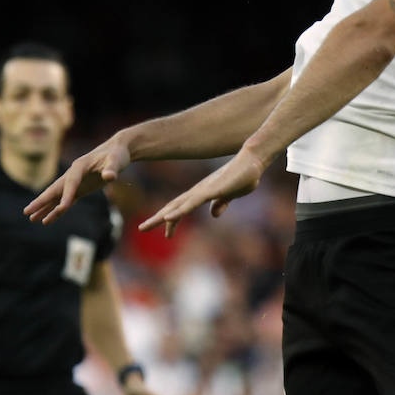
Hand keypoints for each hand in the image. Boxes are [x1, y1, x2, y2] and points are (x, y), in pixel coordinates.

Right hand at [25, 132, 132, 223]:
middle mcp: (72, 174)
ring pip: (56, 197)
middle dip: (41, 201)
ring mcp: (75, 182)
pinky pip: (65, 201)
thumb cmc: (117, 154)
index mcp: (80, 166)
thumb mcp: (117, 160)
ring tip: (31, 219)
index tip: (63, 208)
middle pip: (54, 189)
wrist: (117, 151)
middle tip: (27, 212)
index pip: (71, 182)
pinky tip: (47, 219)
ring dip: (44, 207)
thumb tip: (109, 176)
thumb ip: (112, 168)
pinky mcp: (80, 189)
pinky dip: (56, 210)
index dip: (67, 195)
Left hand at [138, 147, 266, 237]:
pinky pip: (192, 203)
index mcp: (202, 193)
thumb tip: (214, 213)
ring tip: (148, 225)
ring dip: (163, 216)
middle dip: (158, 218)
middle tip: (142, 228)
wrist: (253, 161)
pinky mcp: (212, 190)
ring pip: (179, 206)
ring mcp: (204, 190)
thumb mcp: (231, 194)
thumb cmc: (244, 176)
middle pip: (174, 206)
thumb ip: (221, 203)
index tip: (166, 234)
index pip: (181, 207)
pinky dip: (179, 211)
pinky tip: (169, 217)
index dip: (172, 219)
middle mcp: (198, 191)